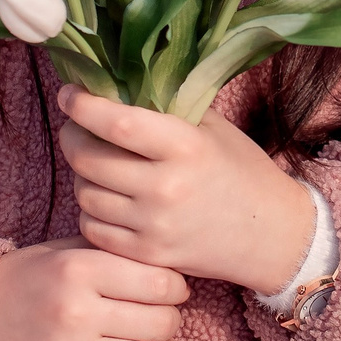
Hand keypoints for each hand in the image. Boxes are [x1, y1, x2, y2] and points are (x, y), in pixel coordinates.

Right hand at [0, 235, 183, 340]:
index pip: (159, 282)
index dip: (177, 289)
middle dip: (172, 324)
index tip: (174, 293)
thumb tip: (167, 265)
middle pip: (158, 323)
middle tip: (165, 322)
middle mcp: (78, 309)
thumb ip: (112, 253)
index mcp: (83, 268)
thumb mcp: (66, 249)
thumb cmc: (26, 278)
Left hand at [57, 85, 316, 293]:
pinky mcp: (148, 254)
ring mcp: (154, 225)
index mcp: (184, 146)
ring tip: (98, 164)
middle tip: (75, 127)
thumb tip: (115, 85)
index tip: (69, 93)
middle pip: (88, 159)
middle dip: (71, 137)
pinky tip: (109, 197)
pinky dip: (92, 210)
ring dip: (82, 175)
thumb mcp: (213, 129)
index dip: (82, 105)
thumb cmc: (241, 170)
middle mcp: (166, 187)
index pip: (116, 123)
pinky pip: (92, 228)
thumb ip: (167, 108)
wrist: (271, 233)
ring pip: (85, 194)